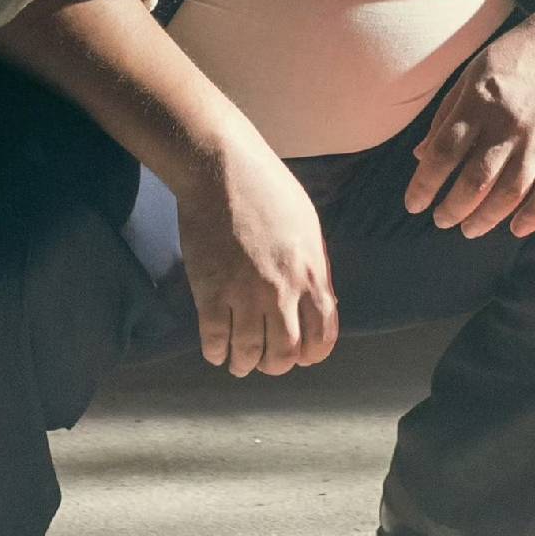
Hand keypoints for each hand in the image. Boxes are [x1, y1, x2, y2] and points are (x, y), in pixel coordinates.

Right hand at [181, 139, 339, 376]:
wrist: (222, 169)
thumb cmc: (268, 190)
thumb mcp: (307, 227)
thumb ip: (314, 268)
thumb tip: (317, 301)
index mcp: (313, 273)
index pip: (323, 336)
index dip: (313, 355)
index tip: (302, 358)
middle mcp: (283, 290)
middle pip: (286, 353)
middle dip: (276, 365)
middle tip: (266, 362)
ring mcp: (246, 294)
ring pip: (249, 354)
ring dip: (244, 364)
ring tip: (238, 363)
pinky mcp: (211, 292)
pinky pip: (215, 340)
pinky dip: (216, 353)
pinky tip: (215, 350)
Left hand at [407, 11, 534, 239]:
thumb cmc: (517, 55)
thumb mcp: (472, 73)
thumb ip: (446, 115)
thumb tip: (420, 155)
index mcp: (479, 102)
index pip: (443, 153)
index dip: (424, 185)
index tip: (413, 204)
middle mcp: (508, 123)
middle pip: (475, 180)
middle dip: (453, 209)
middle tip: (441, 221)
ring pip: (510, 193)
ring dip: (486, 219)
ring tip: (470, 229)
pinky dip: (533, 216)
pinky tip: (516, 229)